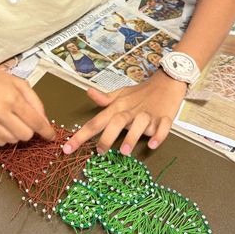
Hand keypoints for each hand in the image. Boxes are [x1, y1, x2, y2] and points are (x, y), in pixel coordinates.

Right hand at [0, 63, 54, 145]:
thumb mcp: (17, 82)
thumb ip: (34, 101)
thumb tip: (44, 120)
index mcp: (11, 97)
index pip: (34, 121)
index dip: (46, 131)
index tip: (51, 136)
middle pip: (25, 135)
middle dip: (29, 130)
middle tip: (25, 121)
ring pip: (13, 141)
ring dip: (16, 133)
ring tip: (10, 120)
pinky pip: (0, 142)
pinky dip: (5, 136)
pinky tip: (1, 124)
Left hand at [63, 69, 186, 155]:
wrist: (167, 82)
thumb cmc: (140, 93)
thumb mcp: (120, 94)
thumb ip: (105, 99)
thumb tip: (88, 93)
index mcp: (118, 106)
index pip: (96, 121)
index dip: (81, 135)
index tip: (67, 148)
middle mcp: (131, 111)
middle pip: (117, 122)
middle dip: (107, 136)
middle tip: (99, 152)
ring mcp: (148, 115)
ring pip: (139, 125)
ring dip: (131, 137)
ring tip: (124, 151)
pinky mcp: (165, 118)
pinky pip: (162, 127)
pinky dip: (158, 135)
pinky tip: (153, 144)